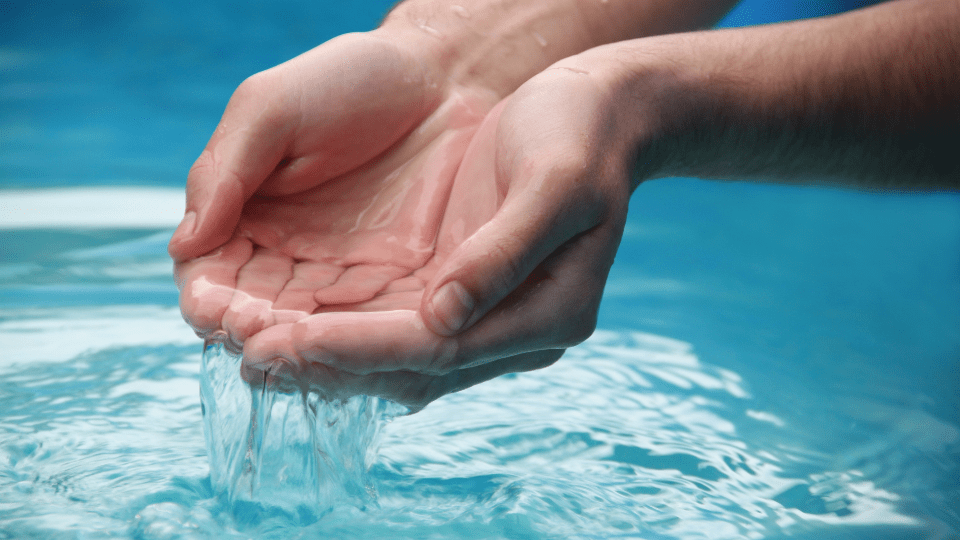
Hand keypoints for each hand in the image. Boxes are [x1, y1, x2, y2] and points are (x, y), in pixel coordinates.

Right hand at [170, 31, 498, 350]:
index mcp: (246, 215)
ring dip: (294, 343)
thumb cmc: (348, 80)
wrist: (442, 78)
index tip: (211, 307)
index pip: (211, 273)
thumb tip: (182, 246)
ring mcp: (342, 273)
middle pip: (255, 311)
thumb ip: (225, 172)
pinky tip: (345, 348)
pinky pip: (366, 322)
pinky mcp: (395, 283)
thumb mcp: (271, 111)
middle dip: (248, 328)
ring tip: (289, 348)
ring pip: (307, 327)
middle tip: (250, 335)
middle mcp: (288, 255)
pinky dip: (351, 341)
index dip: (208, 295)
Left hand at [242, 60, 636, 409]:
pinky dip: (340, 330)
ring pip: (395, 358)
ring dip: (326, 357)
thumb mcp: (555, 183)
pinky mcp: (459, 295)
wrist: (593, 112)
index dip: (359, 349)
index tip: (287, 341)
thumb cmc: (579, 135)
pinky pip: (392, 327)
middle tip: (247, 357)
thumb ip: (504, 253)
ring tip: (250, 350)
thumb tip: (444, 318)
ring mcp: (486, 318)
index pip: (439, 350)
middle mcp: (514, 331)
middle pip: (410, 368)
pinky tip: (289, 324)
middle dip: (328, 364)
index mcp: (549, 313)